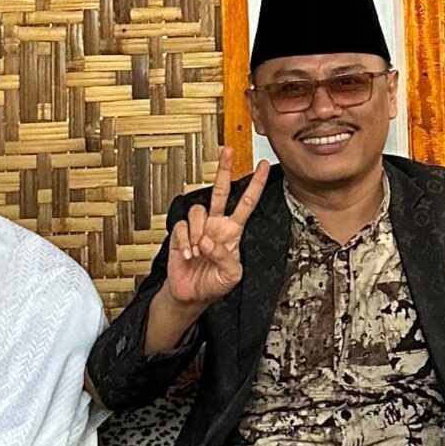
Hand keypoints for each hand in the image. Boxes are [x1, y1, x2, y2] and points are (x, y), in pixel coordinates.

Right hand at [147, 152, 271, 352]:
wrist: (190, 294)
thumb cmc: (213, 284)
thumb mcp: (231, 275)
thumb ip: (225, 258)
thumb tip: (208, 240)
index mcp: (233, 231)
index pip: (247, 203)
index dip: (256, 184)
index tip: (263, 166)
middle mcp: (216, 224)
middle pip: (221, 190)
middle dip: (224, 169)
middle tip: (227, 151)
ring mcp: (198, 228)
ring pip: (198, 212)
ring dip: (197, 234)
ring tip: (197, 252)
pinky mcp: (181, 234)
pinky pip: (182, 228)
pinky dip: (184, 242)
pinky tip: (187, 255)